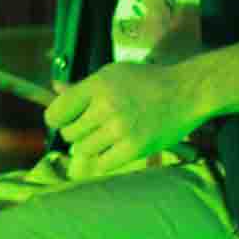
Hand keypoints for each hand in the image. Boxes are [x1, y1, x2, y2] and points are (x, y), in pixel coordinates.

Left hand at [43, 62, 203, 176]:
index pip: (57, 112)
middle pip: (69, 134)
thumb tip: (53, 88)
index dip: (55, 120)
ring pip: (84, 150)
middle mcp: (106, 106)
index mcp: (96, 85)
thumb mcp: (112, 74)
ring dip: (89, 147)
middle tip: (88, 130)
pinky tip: (109, 151)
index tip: (62, 121)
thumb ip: (81, 86)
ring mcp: (120, 128)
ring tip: (102, 139)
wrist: (185, 92)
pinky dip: (101, 160)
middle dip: (74, 133)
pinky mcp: (135, 148)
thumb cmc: (145, 81)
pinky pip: (102, 164)